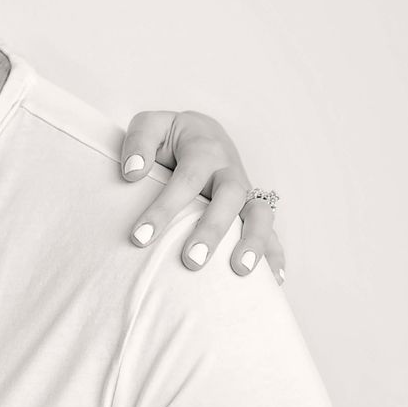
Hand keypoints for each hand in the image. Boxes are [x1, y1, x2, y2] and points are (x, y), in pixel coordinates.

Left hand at [120, 109, 285, 280]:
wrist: (202, 134)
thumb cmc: (170, 137)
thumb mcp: (151, 126)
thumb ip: (138, 141)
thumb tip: (132, 172)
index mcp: (204, 148)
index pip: (186, 179)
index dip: (164, 208)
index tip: (140, 237)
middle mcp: (230, 170)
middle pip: (229, 197)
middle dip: (211, 230)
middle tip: (190, 262)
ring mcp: (246, 190)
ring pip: (259, 213)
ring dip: (253, 242)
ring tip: (239, 271)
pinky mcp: (252, 208)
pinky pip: (272, 230)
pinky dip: (275, 253)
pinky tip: (273, 281)